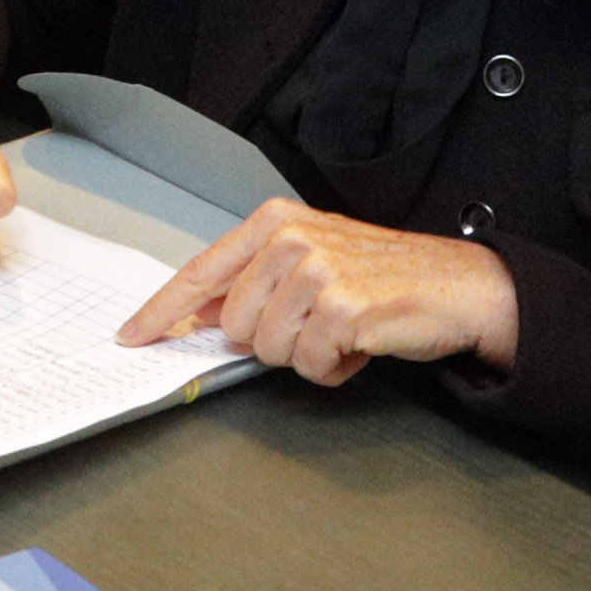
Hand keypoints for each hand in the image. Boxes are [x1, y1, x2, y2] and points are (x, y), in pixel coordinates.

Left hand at [125, 200, 515, 381]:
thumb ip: (254, 282)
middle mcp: (291, 239)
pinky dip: (335, 368)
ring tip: (342, 331)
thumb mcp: (311, 260)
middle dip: (272, 340)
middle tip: (317, 324)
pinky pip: (310, 366)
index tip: (133, 335)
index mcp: (275, 222)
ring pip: (269, 350)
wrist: (457, 284)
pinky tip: (360, 343)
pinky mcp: (342, 307)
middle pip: (234, 325)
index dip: (162, 310)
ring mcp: (317, 271)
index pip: (201, 271)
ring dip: (307, 355)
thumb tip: (198, 317)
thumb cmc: (384, 276)